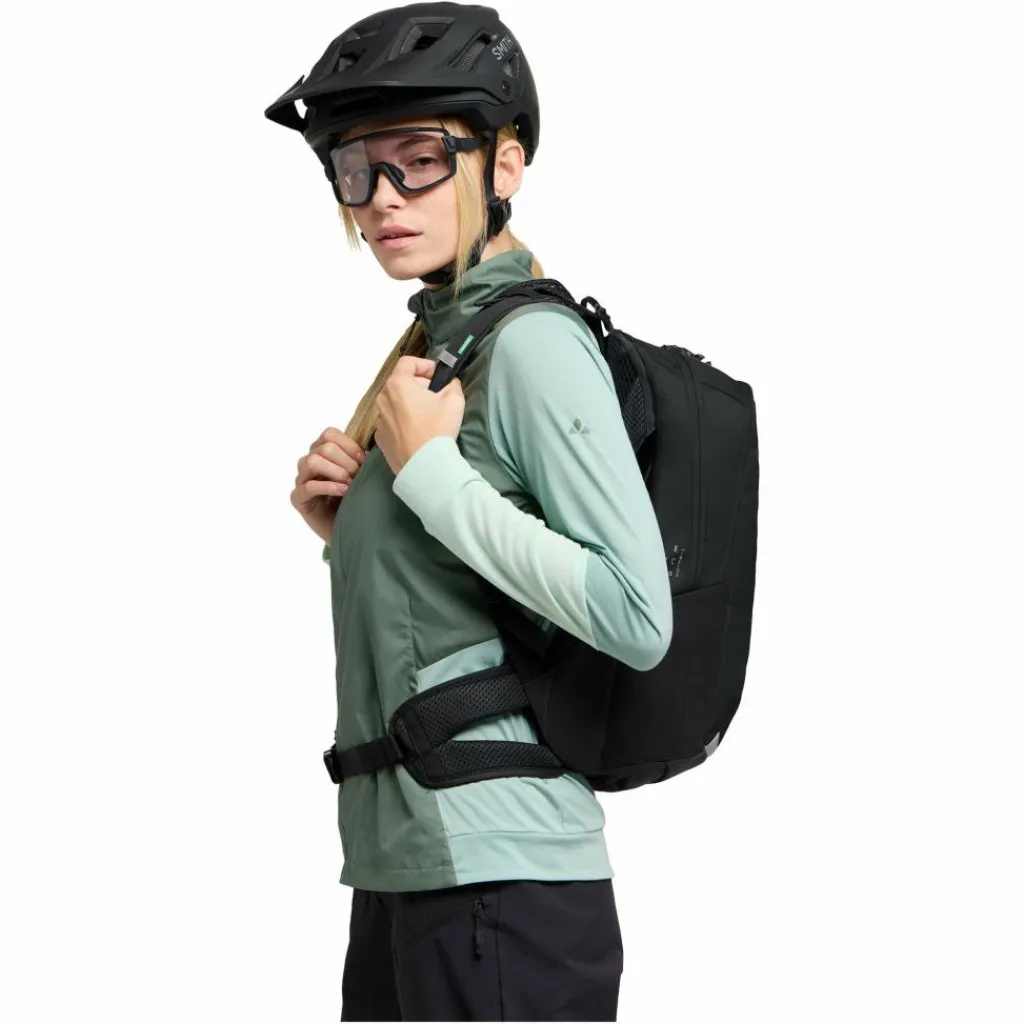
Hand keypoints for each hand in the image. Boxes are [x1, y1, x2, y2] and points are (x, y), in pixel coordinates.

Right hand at [291, 427, 366, 544]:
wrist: (349, 528)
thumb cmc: (354, 498)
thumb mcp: (360, 474)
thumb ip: (360, 458)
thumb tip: (373, 448)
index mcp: (322, 451)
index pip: (329, 434)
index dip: (349, 445)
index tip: (364, 460)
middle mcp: (308, 462)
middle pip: (324, 447)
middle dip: (346, 461)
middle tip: (358, 476)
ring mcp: (301, 479)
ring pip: (313, 462)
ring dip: (337, 472)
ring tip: (350, 485)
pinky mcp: (298, 498)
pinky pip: (309, 486)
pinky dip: (329, 487)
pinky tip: (344, 492)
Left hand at [374, 356, 464, 475]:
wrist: (424, 466)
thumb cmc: (437, 429)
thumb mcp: (454, 400)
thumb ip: (452, 384)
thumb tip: (448, 383)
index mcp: (397, 384)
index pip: (408, 362)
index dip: (425, 365)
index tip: (438, 377)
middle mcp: (382, 399)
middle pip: (401, 383)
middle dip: (419, 386)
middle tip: (437, 398)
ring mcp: (379, 420)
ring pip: (396, 403)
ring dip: (410, 405)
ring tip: (427, 418)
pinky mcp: (380, 438)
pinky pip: (392, 422)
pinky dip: (403, 422)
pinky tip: (417, 433)